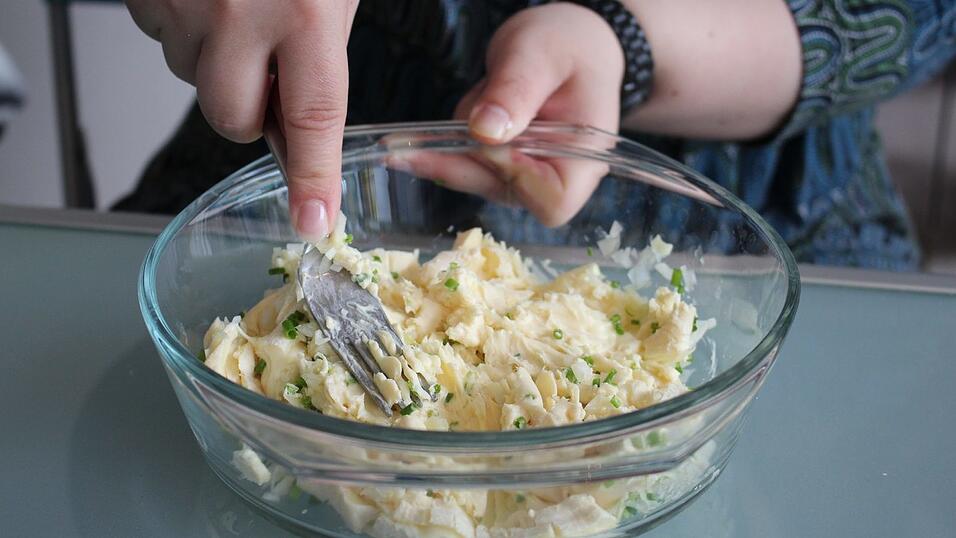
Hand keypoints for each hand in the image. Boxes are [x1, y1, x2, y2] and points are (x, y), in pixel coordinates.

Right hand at [124, 0, 358, 239]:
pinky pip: (160, 39)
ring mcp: (188, 6)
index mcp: (304, 13)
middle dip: (249, 111)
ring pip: (191, 79)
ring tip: (234, 5)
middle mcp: (242, 13)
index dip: (312, 177)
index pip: (313, 119)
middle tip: (265, 65)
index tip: (313, 219)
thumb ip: (319, 47)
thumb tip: (303, 110)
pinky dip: (182, 27)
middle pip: (233, 120)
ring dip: (213, 59)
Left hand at [454, 3, 623, 225]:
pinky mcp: (507, 165)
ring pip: (480, 178)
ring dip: (455, 147)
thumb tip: (484, 131)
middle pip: (506, 193)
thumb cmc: (567, 44)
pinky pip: (471, 164)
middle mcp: (560, 176)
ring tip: (472, 98)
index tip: (487, 140)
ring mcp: (530, 175)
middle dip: (461, 162)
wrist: (569, 42)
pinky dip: (454, 142)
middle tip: (406, 147)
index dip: (514, 178)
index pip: (552, 201)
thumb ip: (515, 91)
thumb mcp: (539, 55)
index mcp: (585, 157)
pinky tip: (456, 114)